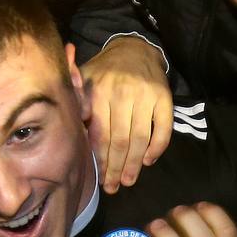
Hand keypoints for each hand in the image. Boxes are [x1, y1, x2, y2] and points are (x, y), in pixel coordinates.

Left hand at [85, 38, 172, 191]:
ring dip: (135, 164)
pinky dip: (157, 148)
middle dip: (116, 168)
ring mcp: (146, 96)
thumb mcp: (83, 80)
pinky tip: (149, 161)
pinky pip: (163, 128)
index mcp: (99, 92)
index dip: (101, 160)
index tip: (100, 179)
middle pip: (120, 140)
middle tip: (113, 187)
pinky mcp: (164, 97)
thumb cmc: (104, 72)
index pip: (100, 134)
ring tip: (129, 181)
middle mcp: (123, 93)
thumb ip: (75, 102)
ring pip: (140, 138)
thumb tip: (72, 126)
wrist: (133, 48)